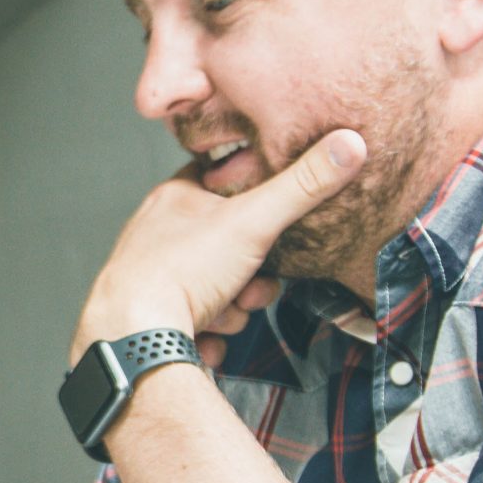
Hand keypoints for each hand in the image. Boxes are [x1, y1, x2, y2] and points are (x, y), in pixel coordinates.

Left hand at [71, 128, 366, 361]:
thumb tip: (348, 144)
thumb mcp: (254, 220)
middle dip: (250, 277)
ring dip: (230, 310)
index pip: (223, 183)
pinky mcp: (148, 319)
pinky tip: (203, 338)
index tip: (270, 226)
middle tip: (250, 287)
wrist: (134, 336)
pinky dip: (206, 336)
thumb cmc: (182, 271)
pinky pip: (193, 326)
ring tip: (220, 314)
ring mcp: (150, 278)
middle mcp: (156, 235)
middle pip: (227, 248)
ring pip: (214, 290)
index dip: (255, 206)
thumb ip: (302, 186)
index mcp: (175, 199)